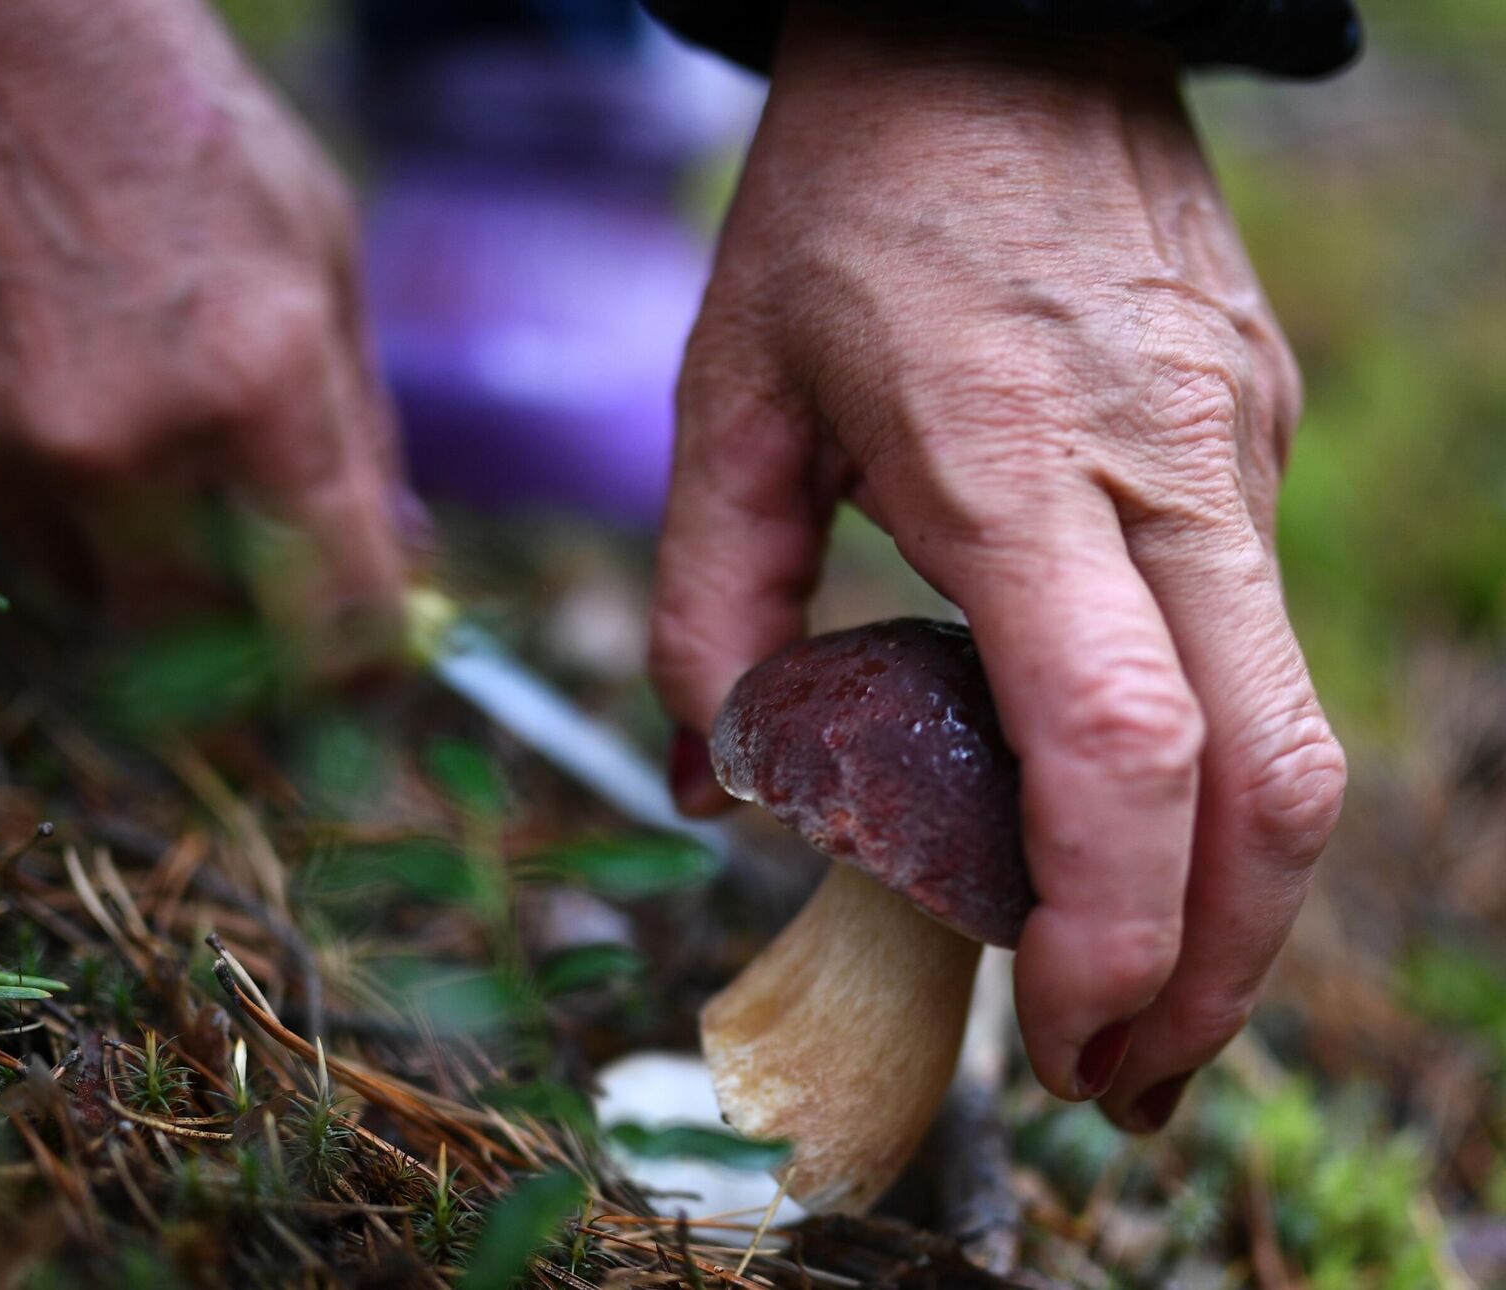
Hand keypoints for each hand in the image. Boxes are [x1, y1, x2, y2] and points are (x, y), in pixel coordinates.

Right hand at [0, 0, 405, 637]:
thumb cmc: (168, 119)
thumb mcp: (318, 246)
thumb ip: (360, 422)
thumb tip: (399, 550)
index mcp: (262, 382)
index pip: (338, 608)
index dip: (366, 669)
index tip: (371, 686)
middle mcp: (132, 440)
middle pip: (209, 638)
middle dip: (247, 646)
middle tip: (263, 627)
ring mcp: (7, 447)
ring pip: (96, 594)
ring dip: (140, 565)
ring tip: (141, 450)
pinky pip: (4, 523)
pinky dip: (44, 492)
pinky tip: (43, 387)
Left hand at [653, 4, 1346, 1127]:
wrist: (996, 26)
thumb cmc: (845, 206)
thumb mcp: (728, 391)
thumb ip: (704, 598)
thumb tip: (717, 778)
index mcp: (1011, 459)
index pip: (1117, 737)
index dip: (1113, 918)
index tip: (1067, 1034)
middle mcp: (1165, 468)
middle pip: (1272, 778)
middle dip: (1214, 966)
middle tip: (1116, 1076)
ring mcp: (1236, 451)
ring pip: (1297, 729)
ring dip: (1236, 895)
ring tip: (1137, 992)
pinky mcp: (1253, 438)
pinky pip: (1258, 643)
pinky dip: (1214, 775)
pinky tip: (1126, 815)